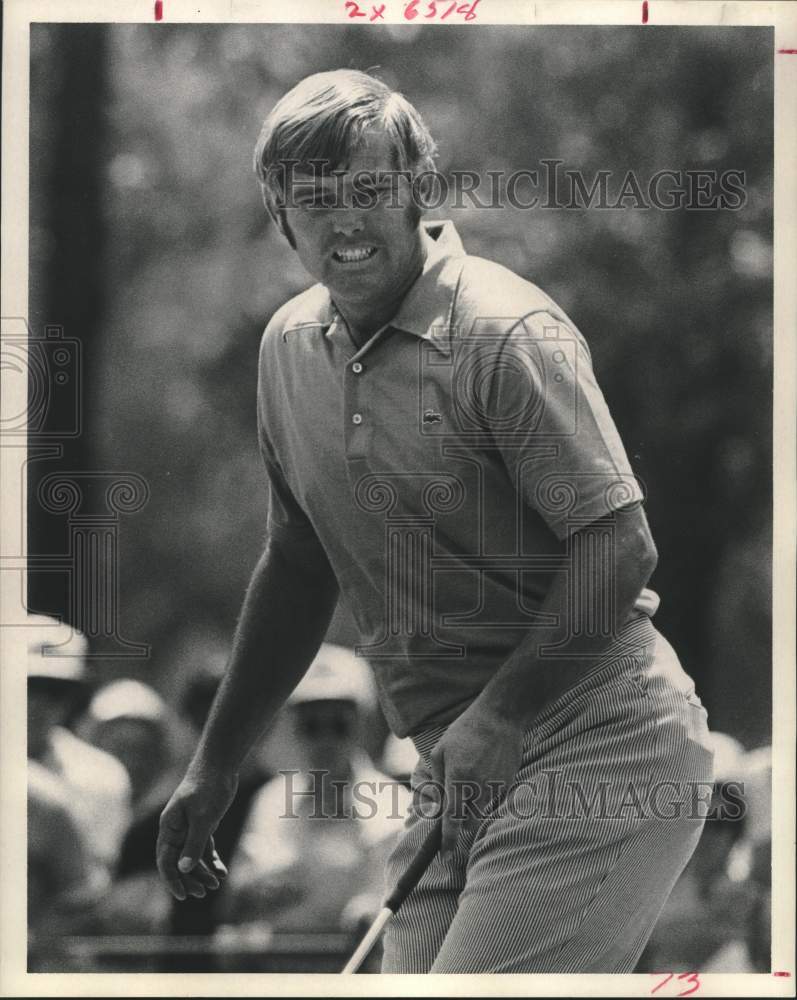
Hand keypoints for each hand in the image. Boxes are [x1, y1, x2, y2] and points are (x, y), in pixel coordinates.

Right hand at [156, 766, 236, 899]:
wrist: (220, 765)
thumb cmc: (208, 787)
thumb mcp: (202, 818)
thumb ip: (193, 844)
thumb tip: (183, 870)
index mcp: (169, 828)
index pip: (166, 861)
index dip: (173, 880)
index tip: (183, 895)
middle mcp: (176, 830)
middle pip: (178, 862)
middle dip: (190, 879)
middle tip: (203, 893)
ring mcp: (189, 827)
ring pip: (192, 857)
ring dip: (202, 872)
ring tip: (216, 884)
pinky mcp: (203, 824)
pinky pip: (203, 848)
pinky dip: (211, 860)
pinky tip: (222, 872)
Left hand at [430, 704, 523, 860]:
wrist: (500, 717)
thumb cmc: (464, 732)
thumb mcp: (441, 752)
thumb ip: (438, 782)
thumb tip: (438, 808)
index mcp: (459, 779)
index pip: (452, 819)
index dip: (448, 841)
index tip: (446, 857)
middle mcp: (479, 787)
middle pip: (470, 823)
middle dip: (462, 824)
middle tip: (455, 810)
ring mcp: (496, 787)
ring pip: (482, 812)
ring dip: (473, 807)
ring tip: (471, 778)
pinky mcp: (508, 784)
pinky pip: (492, 799)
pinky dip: (485, 794)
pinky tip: (483, 770)